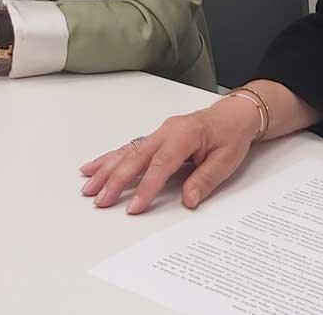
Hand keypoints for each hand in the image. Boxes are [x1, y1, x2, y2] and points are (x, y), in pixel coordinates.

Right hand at [78, 95, 261, 213]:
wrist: (234, 114)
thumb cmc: (231, 134)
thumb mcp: (227, 160)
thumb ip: (205, 180)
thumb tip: (188, 200)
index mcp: (185, 135)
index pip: (161, 164)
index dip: (146, 187)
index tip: (134, 207)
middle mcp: (167, 132)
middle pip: (136, 158)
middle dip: (116, 180)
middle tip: (101, 200)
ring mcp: (158, 133)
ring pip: (127, 152)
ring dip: (106, 169)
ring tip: (88, 187)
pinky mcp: (155, 138)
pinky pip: (129, 148)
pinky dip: (110, 158)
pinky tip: (94, 167)